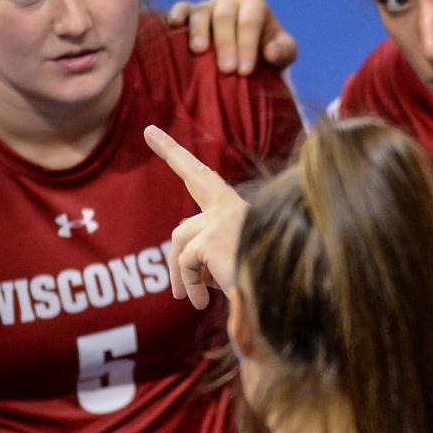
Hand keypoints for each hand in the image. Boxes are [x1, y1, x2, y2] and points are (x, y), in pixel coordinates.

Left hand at [144, 125, 248, 309]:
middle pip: (194, 175)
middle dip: (172, 149)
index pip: (206, 179)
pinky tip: (202, 302)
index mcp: (238, 212)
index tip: (155, 132)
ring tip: (192, 300)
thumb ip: (209, 262)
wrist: (280, 295)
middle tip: (151, 130)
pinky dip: (190, 284)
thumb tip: (184, 276)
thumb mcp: (234, 270)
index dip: (180, 155)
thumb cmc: (262, 288)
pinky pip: (184, 261)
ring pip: (180, 239)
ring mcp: (221, 219)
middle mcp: (231, 208)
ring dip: (181, 272)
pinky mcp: (211, 237)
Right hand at [168, 0, 297, 74]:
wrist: (247, 55)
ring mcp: (208, 5)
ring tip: (199, 51)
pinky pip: (182, 8)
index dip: (247, 44)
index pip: (250, 21)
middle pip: (225, 16)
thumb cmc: (267, 53)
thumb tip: (271, 53)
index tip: (244, 71)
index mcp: (255, 4)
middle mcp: (230, 0)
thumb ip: (284, 51)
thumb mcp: (285, 53)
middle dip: (226, 43)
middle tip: (226, 70)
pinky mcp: (189, 12)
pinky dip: (177, 15)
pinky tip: (174, 26)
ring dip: (199, 31)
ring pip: (201, 11)